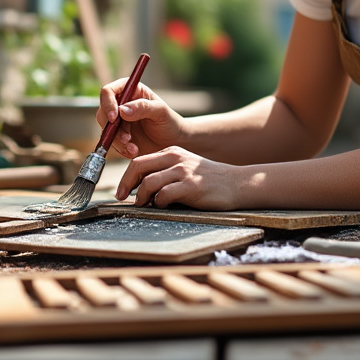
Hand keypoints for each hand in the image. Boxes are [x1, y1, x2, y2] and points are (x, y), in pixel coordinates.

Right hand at [98, 77, 183, 158]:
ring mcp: (119, 121)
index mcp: (131, 91)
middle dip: (112, 127)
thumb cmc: (170, 122)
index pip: (109, 91)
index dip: (108, 103)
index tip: (114, 118)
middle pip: (103, 112)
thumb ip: (143, 108)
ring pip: (106, 129)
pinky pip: (111, 142)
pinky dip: (120, 148)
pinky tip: (133, 151)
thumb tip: (122, 110)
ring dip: (117, 140)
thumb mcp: (161, 112)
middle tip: (126, 138)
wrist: (173, 142)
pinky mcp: (118, 136)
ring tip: (133, 148)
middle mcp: (121, 104)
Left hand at [116, 147, 248, 209]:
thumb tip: (140, 190)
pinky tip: (163, 206)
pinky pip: (164, 195)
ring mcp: (183, 171)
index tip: (121, 191)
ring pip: (149, 182)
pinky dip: (159, 203)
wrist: (237, 183)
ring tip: (143, 205)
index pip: (140, 161)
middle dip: (125, 184)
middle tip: (121, 198)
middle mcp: (175, 158)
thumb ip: (165, 174)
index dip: (126, 177)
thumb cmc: (209, 180)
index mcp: (171, 152)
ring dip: (141, 197)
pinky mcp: (191, 186)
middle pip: (138, 167)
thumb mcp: (185, 168)